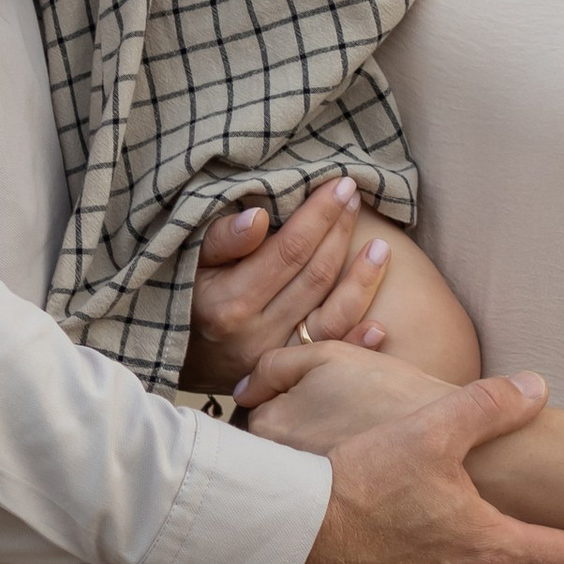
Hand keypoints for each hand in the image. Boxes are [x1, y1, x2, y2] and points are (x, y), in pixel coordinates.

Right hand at [182, 184, 393, 394]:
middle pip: (314, 276)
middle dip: (340, 232)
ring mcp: (275, 361)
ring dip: (362, 281)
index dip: (318, 215)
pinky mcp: (287, 377)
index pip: (289, 250)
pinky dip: (358, 341)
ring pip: (332, 317)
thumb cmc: (185, 296)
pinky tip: (381, 323)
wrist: (180, 358)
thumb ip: (221, 240)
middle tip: (355, 198)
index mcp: (230, 303)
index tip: (340, 185)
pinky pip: (330, 356)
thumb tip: (257, 217)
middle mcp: (256, 336)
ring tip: (383, 247)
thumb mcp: (188, 262)